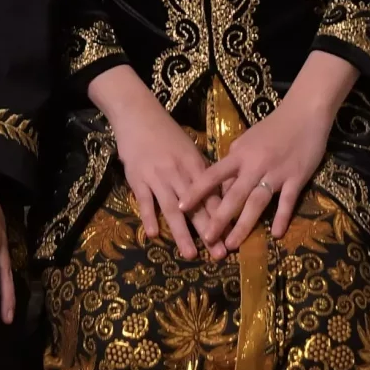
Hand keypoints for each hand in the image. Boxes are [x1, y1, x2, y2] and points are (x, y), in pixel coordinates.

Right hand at [88, 65, 212, 259]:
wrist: (138, 114)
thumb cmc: (166, 132)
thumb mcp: (189, 148)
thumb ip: (201, 171)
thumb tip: (219, 192)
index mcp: (194, 165)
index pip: (212, 196)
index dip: (223, 218)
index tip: (232, 238)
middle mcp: (178, 173)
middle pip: (196, 207)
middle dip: (208, 232)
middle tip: (219, 254)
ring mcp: (157, 176)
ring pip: (172, 209)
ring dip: (181, 233)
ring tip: (190, 254)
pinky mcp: (137, 178)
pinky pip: (145, 201)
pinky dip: (148, 218)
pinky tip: (153, 236)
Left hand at [191, 52, 357, 258]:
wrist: (304, 113)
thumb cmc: (273, 128)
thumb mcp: (247, 141)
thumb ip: (234, 163)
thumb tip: (220, 187)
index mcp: (239, 154)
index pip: (212, 174)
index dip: (196, 191)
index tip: (180, 207)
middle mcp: (254, 164)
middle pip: (233, 194)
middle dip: (219, 218)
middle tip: (207, 239)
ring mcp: (275, 172)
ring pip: (257, 202)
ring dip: (244, 225)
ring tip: (232, 244)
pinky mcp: (296, 177)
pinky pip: (287, 201)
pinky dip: (281, 217)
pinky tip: (275, 235)